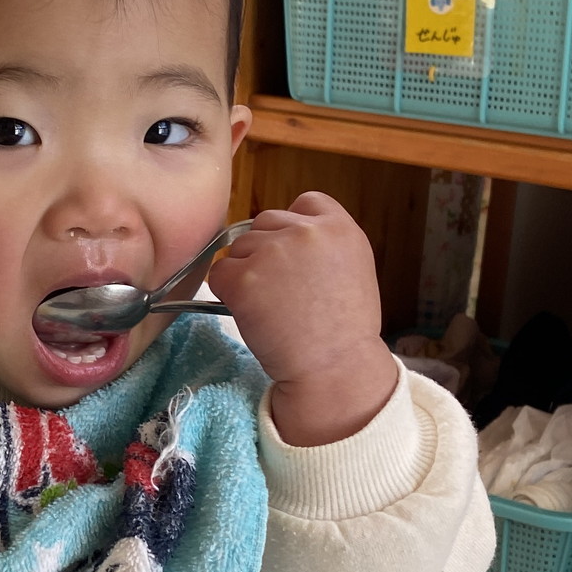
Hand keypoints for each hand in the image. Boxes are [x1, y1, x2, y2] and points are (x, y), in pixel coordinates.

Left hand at [207, 191, 396, 445]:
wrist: (335, 370)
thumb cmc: (345, 330)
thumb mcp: (352, 269)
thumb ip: (323, 244)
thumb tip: (281, 237)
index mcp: (339, 227)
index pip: (304, 202)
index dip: (292, 228)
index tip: (294, 255)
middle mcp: (305, 231)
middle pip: (265, 223)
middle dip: (265, 251)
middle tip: (280, 291)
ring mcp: (272, 252)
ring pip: (238, 247)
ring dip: (245, 272)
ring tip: (271, 307)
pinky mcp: (243, 278)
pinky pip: (218, 274)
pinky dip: (227, 293)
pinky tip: (251, 314)